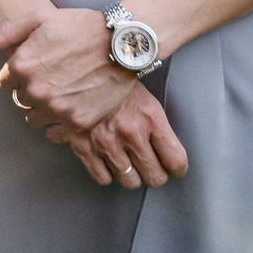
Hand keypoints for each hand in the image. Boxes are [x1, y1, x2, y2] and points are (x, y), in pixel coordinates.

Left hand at [0, 7, 139, 134]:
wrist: (121, 43)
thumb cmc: (81, 26)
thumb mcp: (40, 18)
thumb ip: (6, 31)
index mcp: (22, 65)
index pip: (6, 82)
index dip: (19, 75)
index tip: (36, 68)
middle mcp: (35, 90)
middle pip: (20, 101)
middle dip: (32, 91)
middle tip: (53, 78)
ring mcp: (56, 109)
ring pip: (35, 119)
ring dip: (43, 109)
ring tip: (62, 93)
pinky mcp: (77, 122)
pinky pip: (55, 135)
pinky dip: (58, 125)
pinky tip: (69, 108)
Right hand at [55, 83, 187, 189]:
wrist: (76, 70)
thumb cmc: (112, 81)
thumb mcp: (143, 97)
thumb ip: (157, 125)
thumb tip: (167, 152)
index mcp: (150, 117)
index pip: (175, 160)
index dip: (177, 169)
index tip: (174, 169)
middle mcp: (130, 132)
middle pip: (155, 177)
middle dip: (155, 173)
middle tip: (151, 167)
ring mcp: (106, 142)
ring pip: (130, 182)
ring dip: (131, 174)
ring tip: (129, 162)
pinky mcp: (84, 148)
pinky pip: (103, 178)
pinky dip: (107, 173)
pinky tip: (108, 160)